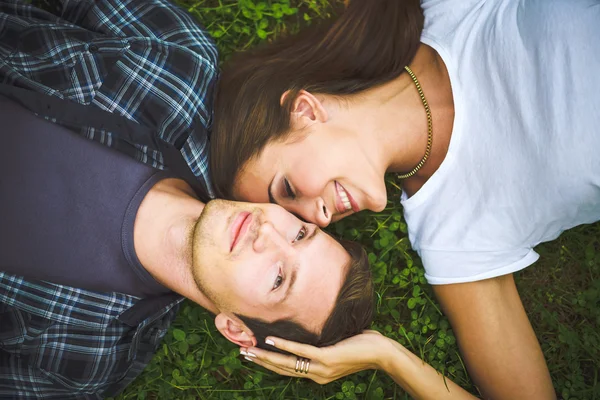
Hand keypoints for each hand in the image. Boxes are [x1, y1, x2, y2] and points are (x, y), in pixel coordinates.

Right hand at [240, 330, 391, 383]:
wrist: (383, 354)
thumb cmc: (363, 345)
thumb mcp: (337, 346)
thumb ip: (322, 343)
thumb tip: (311, 328)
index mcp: (318, 374)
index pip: (288, 370)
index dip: (269, 363)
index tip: (253, 355)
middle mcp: (317, 375)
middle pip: (282, 369)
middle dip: (260, 361)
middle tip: (241, 353)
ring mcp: (321, 369)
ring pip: (287, 363)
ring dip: (265, 356)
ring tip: (249, 350)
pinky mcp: (327, 359)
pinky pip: (301, 352)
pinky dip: (284, 346)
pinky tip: (270, 341)